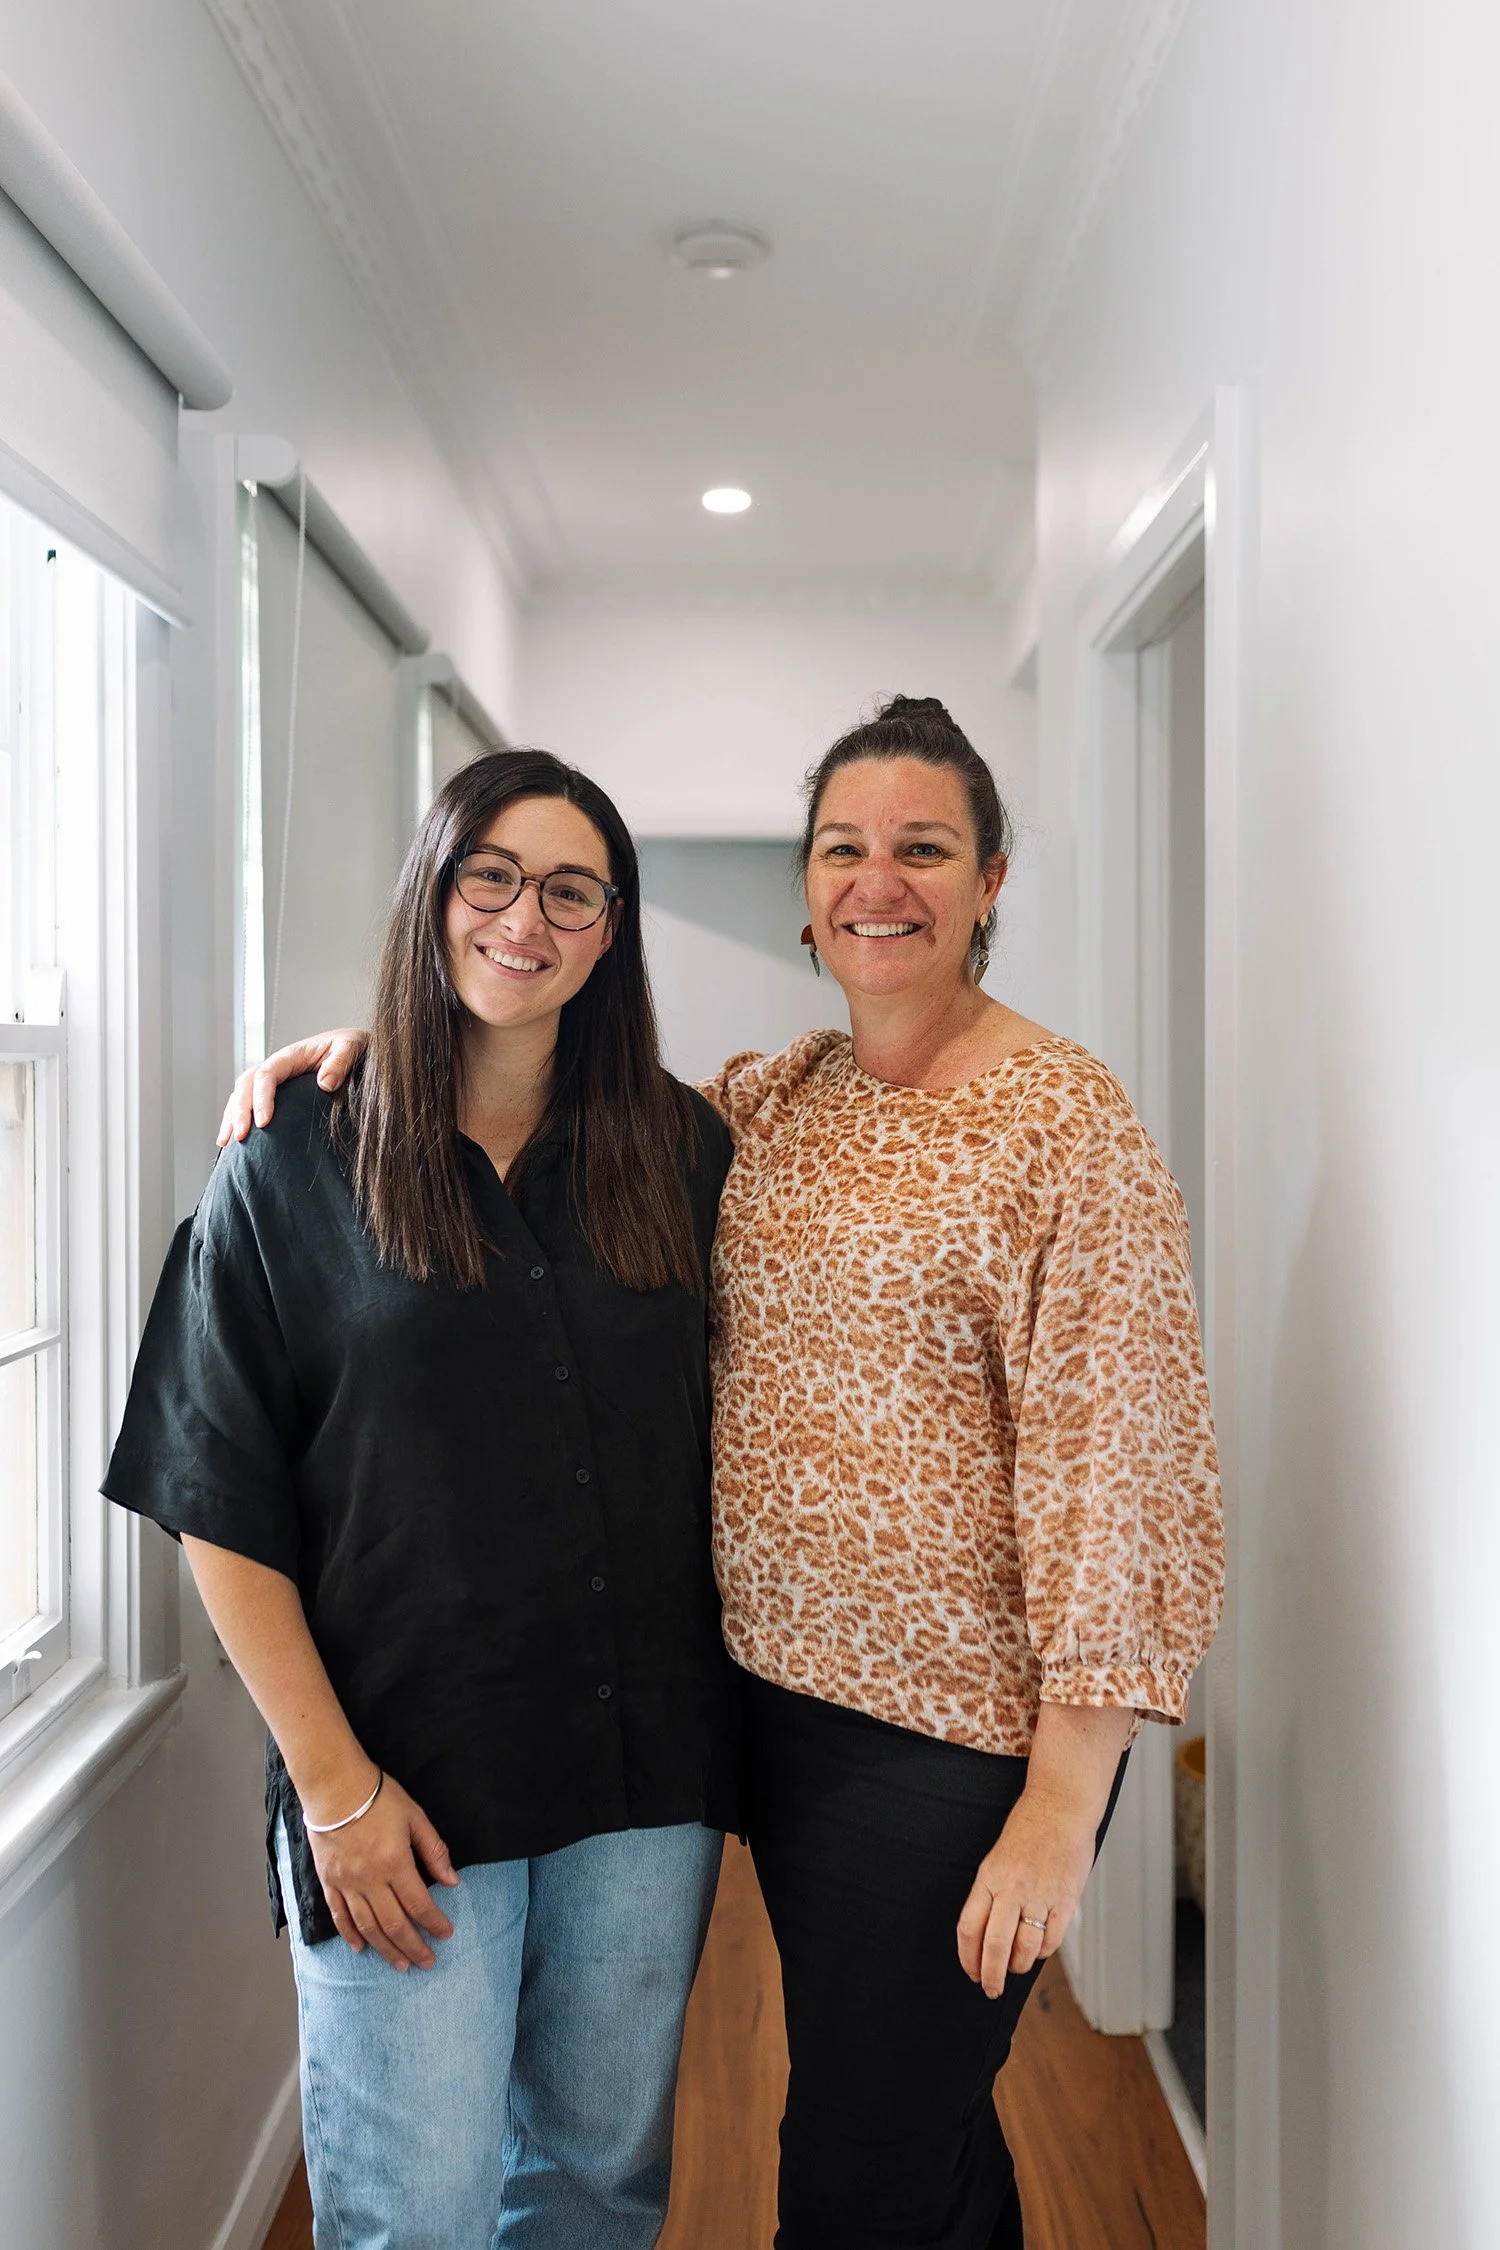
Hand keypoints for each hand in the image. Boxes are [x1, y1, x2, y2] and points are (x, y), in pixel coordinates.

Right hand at [217, 1028, 368, 1145]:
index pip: (266, 1075)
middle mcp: (277, 1066)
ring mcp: (274, 1079)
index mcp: (291, 1056)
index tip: (263, 1123)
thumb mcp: (352, 1046)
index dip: (261, 1098)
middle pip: (246, 1086)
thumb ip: (340, 1061)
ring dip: (231, 1117)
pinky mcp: (276, 1092)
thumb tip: (325, 1083)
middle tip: (240, 1138)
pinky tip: (231, 1139)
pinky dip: (236, 1118)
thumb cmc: (352, 1046)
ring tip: (226, 1143)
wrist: (353, 1047)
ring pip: (241, 1095)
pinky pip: (249, 1103)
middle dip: (240, 1111)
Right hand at [305, 1770, 459, 1970]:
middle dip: (413, 1947)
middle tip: (427, 1962)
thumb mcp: (415, 1817)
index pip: (419, 1904)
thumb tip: (452, 1881)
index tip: (446, 1935)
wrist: (334, 1786)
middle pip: (394, 1923)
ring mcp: (346, 1883)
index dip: (434, 1923)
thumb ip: (434, 1850)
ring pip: (367, 1927)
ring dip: (386, 1949)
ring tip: (400, 1965)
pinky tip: (362, 1949)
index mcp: (395, 1862)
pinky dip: (350, 1935)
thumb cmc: (378, 1798)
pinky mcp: (328, 1881)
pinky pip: (339, 1916)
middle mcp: (369, 1879)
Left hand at [956, 1782, 1097, 1999]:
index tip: (971, 1972)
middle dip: (991, 1974)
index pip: (969, 1926)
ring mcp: (1039, 1894)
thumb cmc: (1028, 1831)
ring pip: (1024, 1947)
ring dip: (1018, 1966)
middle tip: (991, 1989)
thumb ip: (992, 1893)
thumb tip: (986, 1935)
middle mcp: (1011, 1887)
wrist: (1060, 1807)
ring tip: (1017, 1969)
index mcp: (989, 1877)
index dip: (968, 1956)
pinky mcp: (1065, 1898)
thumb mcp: (998, 1859)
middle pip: (994, 1944)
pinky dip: (1043, 1951)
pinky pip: (1051, 1938)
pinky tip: (1039, 1950)